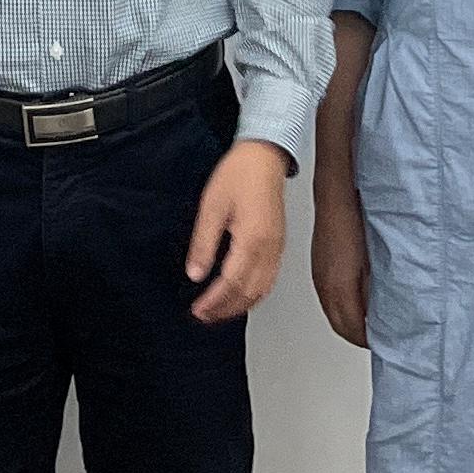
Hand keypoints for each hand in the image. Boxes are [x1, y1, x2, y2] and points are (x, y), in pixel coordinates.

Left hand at [188, 140, 288, 324]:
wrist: (264, 156)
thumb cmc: (239, 174)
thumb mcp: (211, 206)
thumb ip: (203, 244)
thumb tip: (195, 273)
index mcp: (252, 240)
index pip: (231, 283)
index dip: (213, 302)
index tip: (197, 310)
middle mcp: (269, 249)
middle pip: (248, 293)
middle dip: (225, 310)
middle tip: (203, 316)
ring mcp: (277, 248)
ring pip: (261, 290)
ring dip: (239, 306)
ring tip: (218, 312)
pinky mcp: (278, 245)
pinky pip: (269, 279)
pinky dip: (254, 295)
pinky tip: (240, 296)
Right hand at [309, 179, 370, 348]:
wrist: (336, 193)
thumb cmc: (356, 220)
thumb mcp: (375, 262)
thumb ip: (378, 291)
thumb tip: (387, 311)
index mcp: (338, 287)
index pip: (352, 330)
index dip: (369, 340)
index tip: (385, 342)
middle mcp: (325, 285)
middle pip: (340, 326)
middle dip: (359, 334)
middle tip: (381, 335)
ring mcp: (320, 276)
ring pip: (334, 312)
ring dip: (351, 320)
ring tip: (373, 319)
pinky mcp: (320, 267)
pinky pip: (329, 296)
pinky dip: (344, 304)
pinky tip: (359, 297)